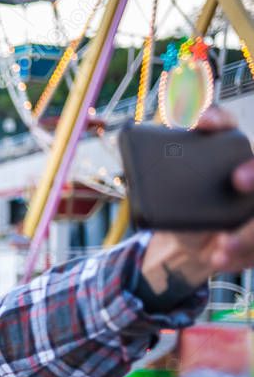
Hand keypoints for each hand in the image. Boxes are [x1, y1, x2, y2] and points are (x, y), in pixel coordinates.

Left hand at [142, 107, 253, 293]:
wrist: (189, 241)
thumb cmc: (180, 207)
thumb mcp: (162, 193)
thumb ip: (154, 177)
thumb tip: (134, 168)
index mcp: (222, 155)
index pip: (225, 127)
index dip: (217, 119)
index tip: (202, 121)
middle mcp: (245, 174)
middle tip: (238, 179)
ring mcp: (252, 204)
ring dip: (248, 231)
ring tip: (224, 244)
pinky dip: (237, 254)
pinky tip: (220, 257)